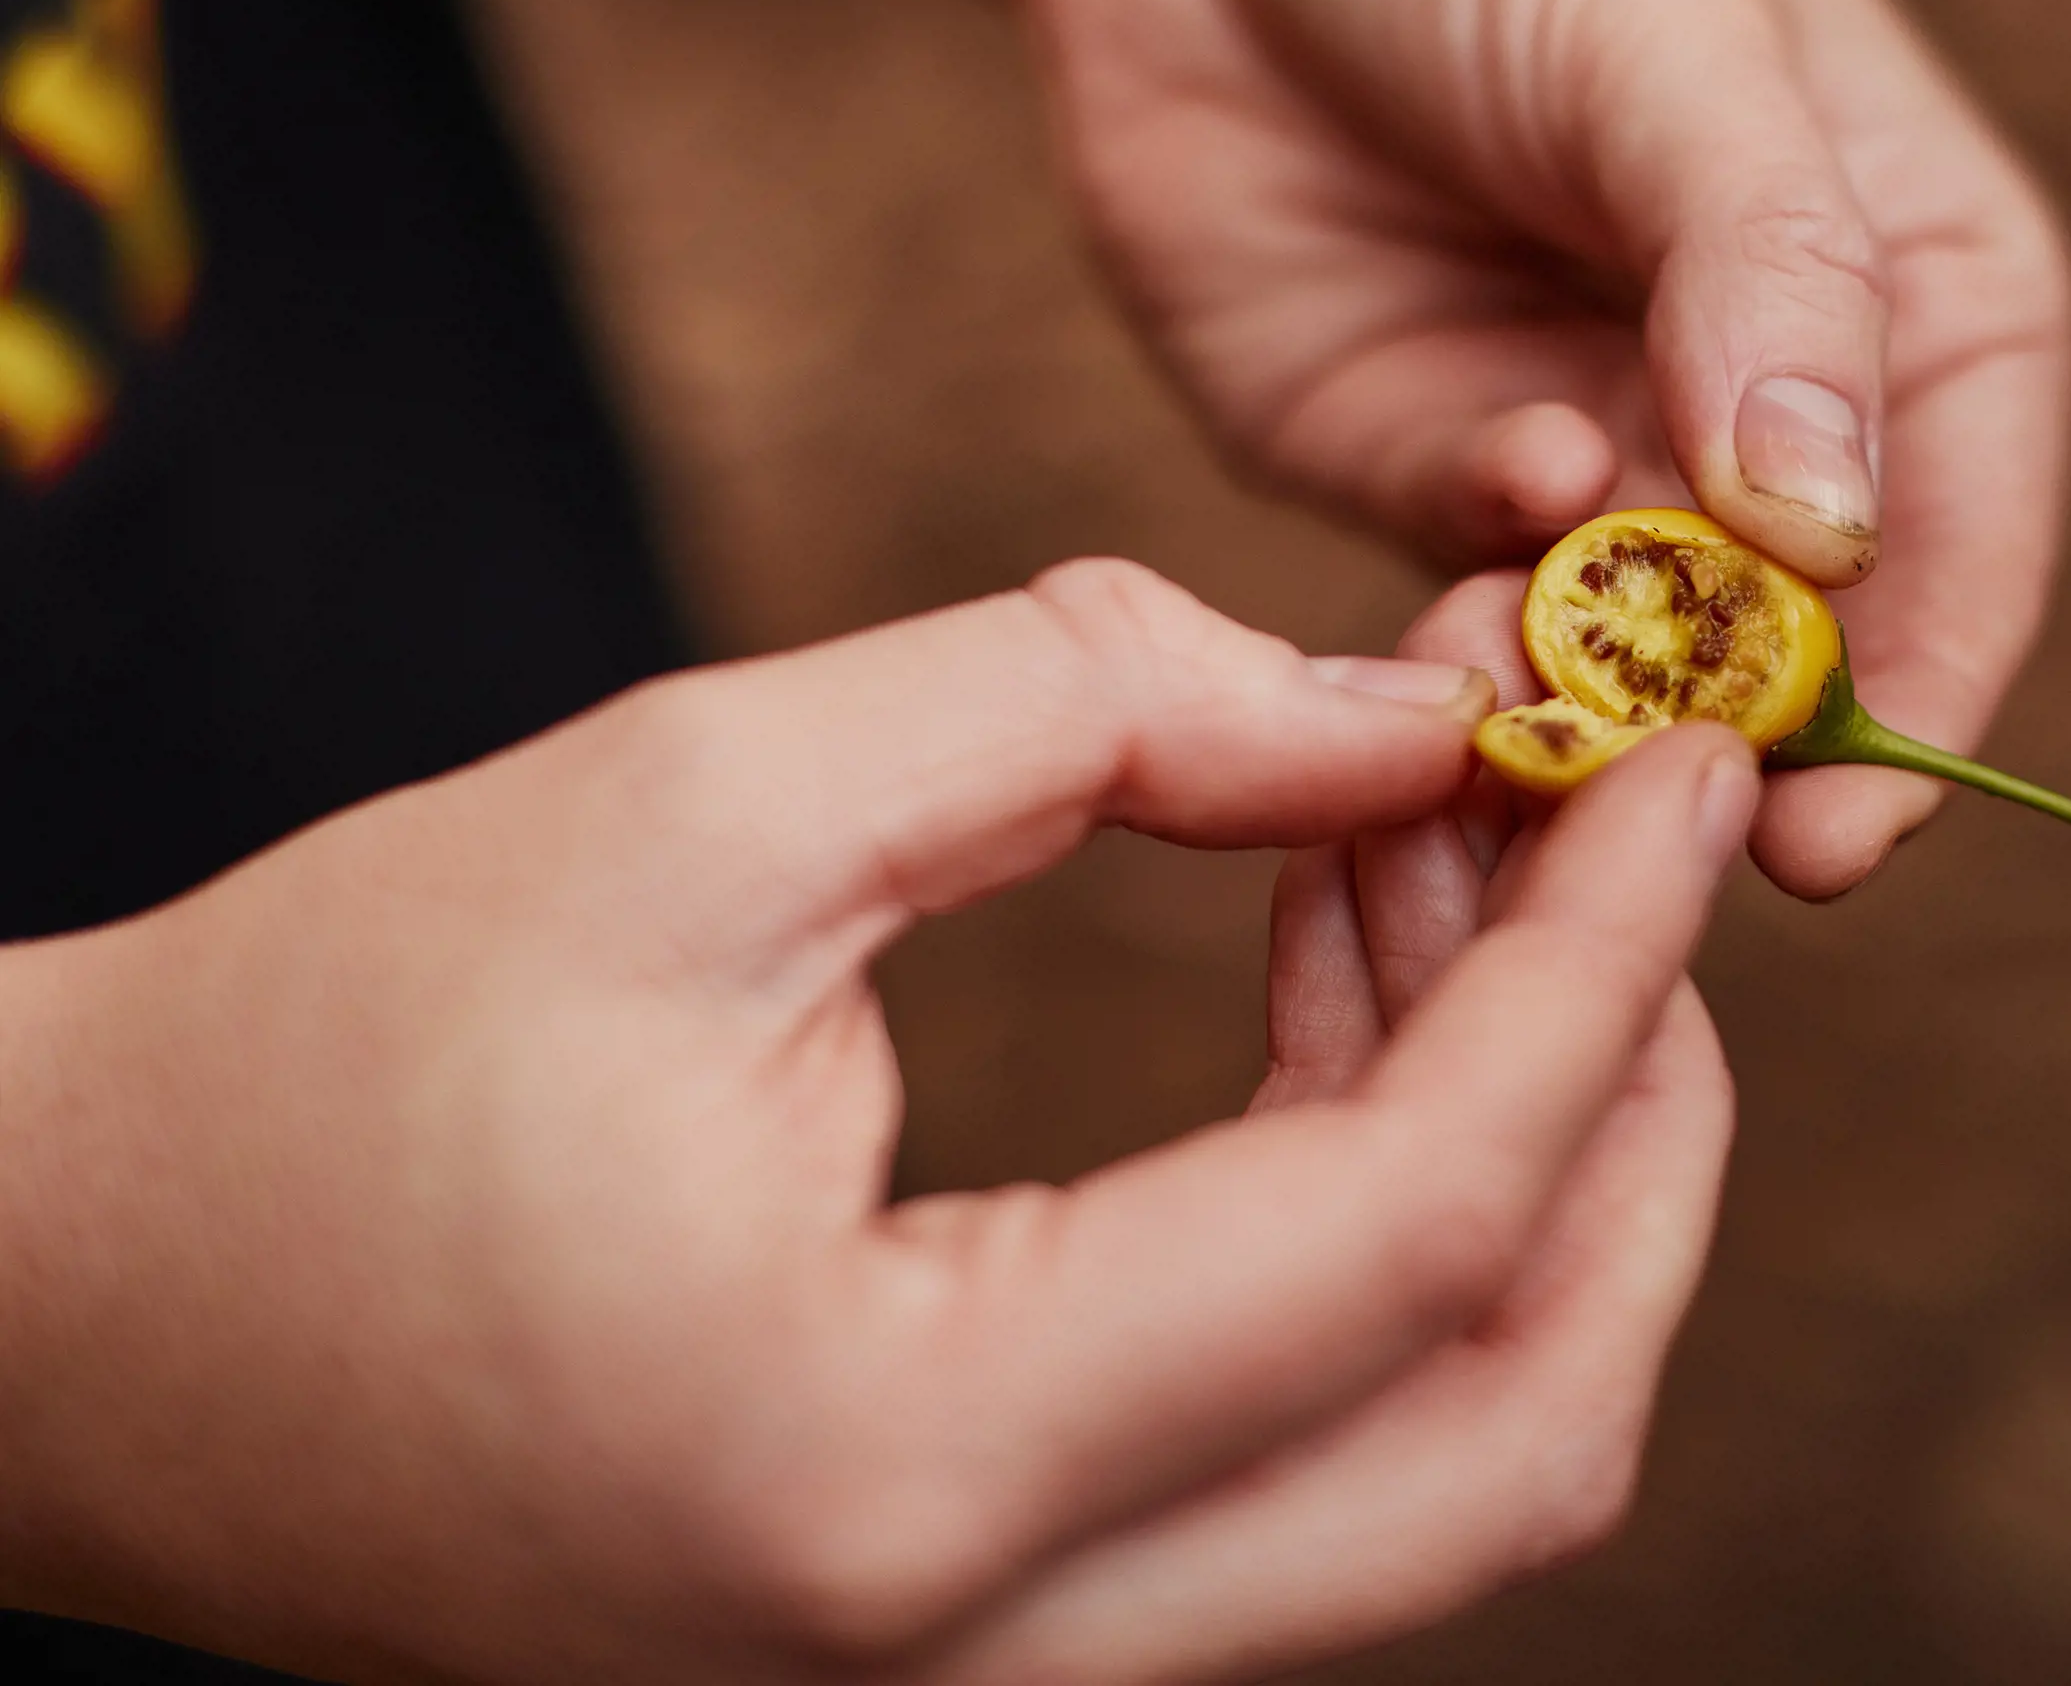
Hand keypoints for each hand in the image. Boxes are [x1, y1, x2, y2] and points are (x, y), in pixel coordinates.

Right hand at [0, 561, 1755, 1683]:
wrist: (89, 1314)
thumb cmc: (329, 1053)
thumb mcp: (692, 802)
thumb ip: (1085, 714)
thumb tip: (1398, 717)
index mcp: (895, 1472)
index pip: (1414, 1232)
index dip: (1596, 969)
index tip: (1676, 748)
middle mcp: (986, 1663)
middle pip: (1514, 1434)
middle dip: (1636, 1109)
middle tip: (1624, 826)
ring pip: (1441, 1464)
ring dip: (1516, 1146)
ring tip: (1437, 839)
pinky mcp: (994, 1629)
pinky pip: (1308, 1448)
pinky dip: (1382, 1211)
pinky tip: (1336, 966)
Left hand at [1032, 0, 2070, 896]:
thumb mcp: (1667, 43)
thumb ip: (1765, 274)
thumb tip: (1830, 533)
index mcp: (1906, 281)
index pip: (1966, 529)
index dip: (1923, 689)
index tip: (1850, 825)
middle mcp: (1763, 394)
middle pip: (1795, 642)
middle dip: (1731, 739)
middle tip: (1661, 810)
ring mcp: (1590, 446)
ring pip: (1621, 664)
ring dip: (1581, 704)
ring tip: (1523, 685)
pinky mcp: (1418, 475)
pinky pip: (1462, 617)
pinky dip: (1462, 643)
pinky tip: (1448, 591)